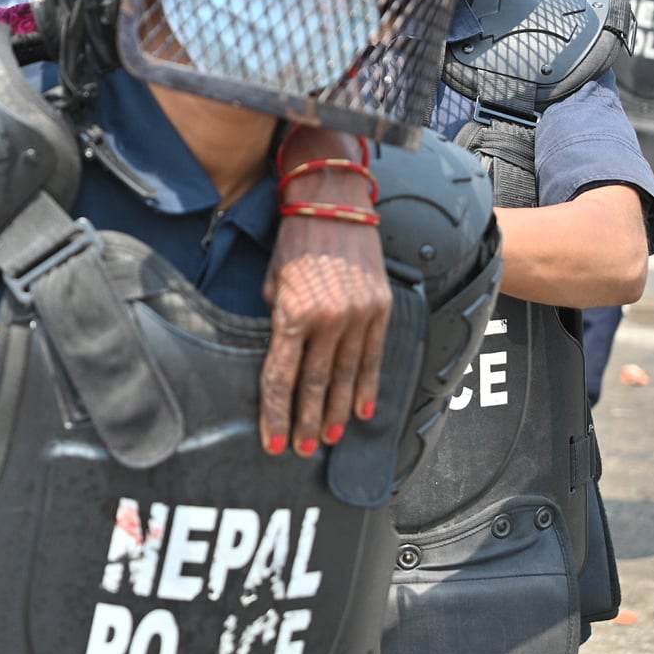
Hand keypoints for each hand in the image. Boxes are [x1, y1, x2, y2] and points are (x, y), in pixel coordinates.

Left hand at [260, 141, 390, 457]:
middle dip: (306, 422)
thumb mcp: (272, 281)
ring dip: (336, 412)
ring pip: (346, 378)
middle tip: (301, 450)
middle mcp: (330, 320)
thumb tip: (280, 354)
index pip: (281, 377)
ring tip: (328, 439)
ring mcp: (360, 316)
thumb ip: (277, 320)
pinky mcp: (381, 310)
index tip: (274, 443)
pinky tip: (360, 412)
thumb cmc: (294, 240)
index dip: (276, 414)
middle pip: (315, 385)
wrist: (334, 203)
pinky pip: (373, 358)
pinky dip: (366, 388)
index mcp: (294, 314)